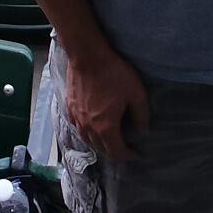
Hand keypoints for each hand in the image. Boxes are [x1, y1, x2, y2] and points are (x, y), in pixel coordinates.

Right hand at [64, 44, 149, 159]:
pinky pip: (79, 128)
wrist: (87, 56)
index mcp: (105, 127)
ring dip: (100, 144)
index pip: (116, 151)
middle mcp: (88, 128)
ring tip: (110, 139)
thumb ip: (141, 114)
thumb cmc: (113, 73)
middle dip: (114, 152)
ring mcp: (76, 119)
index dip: (127, 155)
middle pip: (101, 149)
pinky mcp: (69, 108)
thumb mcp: (135, 92)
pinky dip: (88, 132)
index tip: (135, 153)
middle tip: (124, 147)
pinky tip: (93, 125)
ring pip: (87, 140)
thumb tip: (143, 131)